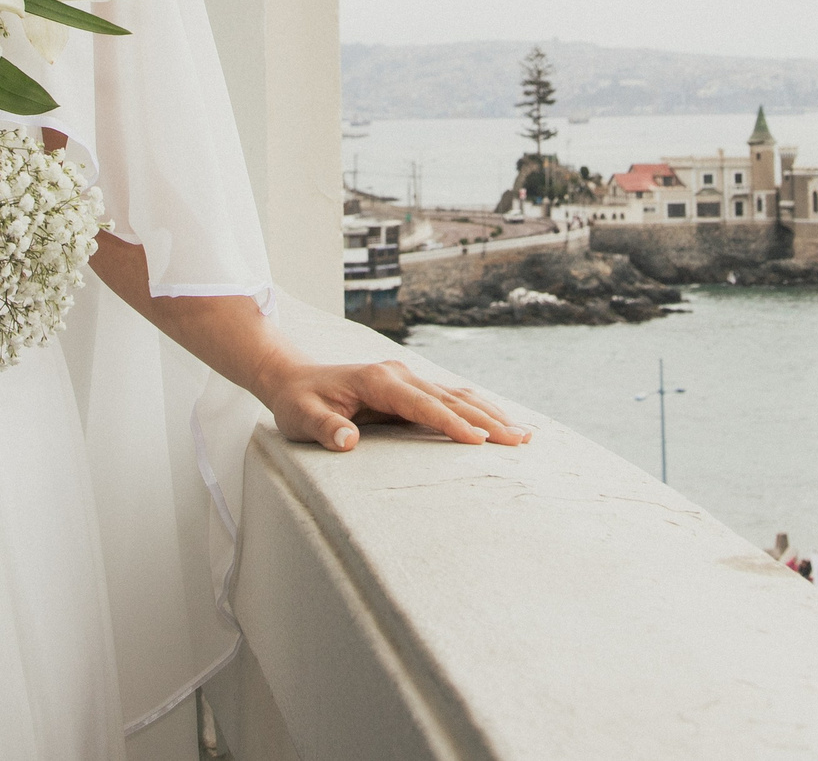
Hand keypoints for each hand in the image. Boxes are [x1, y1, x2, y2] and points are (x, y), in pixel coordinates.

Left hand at [256, 357, 530, 452]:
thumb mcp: (301, 418)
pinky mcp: (409, 386)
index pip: (424, 405)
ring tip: (525, 434)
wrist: (292, 377)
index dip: (453, 424)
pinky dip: (478, 409)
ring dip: (491, 413)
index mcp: (378, 381)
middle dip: (489, 419)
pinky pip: (450, 398)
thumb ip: (324, 428)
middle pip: (451, 398)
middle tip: (521, 441)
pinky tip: (499, 422)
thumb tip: (347, 441)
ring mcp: (406, 378)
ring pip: (457, 395)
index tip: (481, 441)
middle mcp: (399, 374)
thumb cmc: (297, 402)